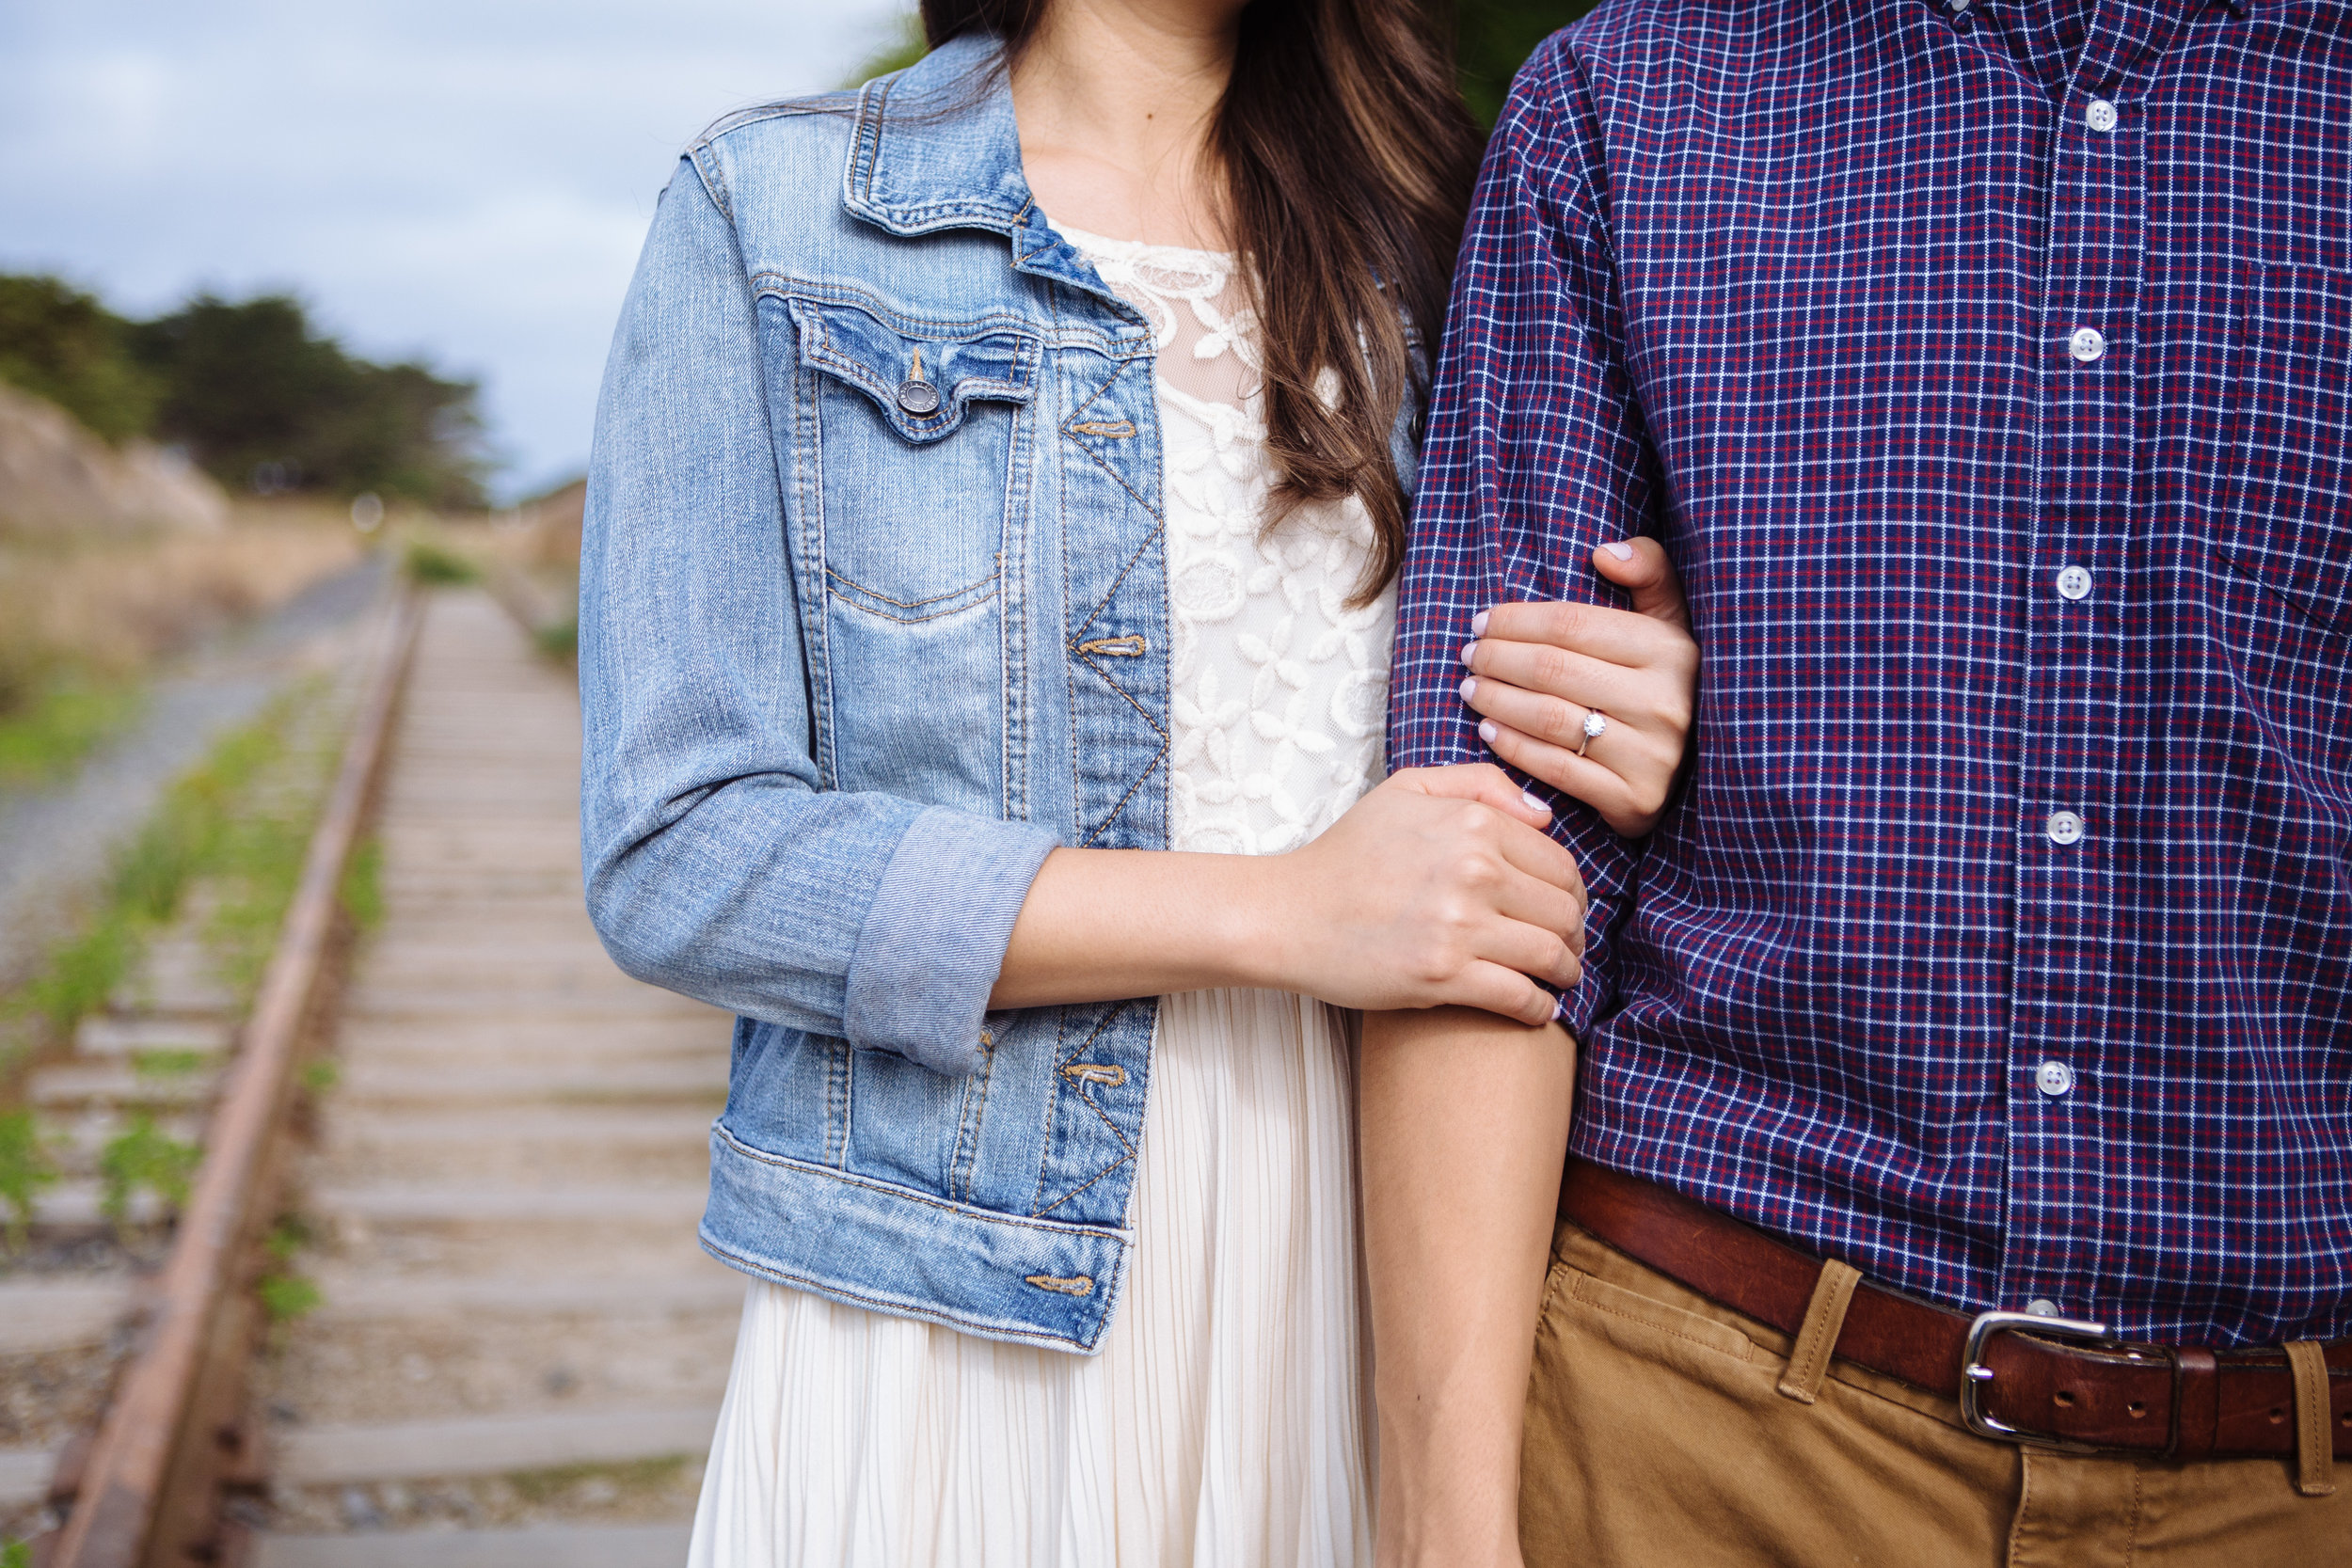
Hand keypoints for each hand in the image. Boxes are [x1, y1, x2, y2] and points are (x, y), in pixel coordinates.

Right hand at [1257, 765, 1585, 1025]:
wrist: (1288, 913)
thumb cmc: (1346, 855)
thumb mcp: (1407, 791)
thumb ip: (1480, 785)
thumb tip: (1544, 818)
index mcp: (1473, 824)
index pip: (1561, 864)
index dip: (1572, 893)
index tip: (1565, 911)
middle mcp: (1474, 871)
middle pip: (1565, 911)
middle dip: (1575, 934)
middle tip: (1568, 948)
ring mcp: (1459, 925)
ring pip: (1552, 954)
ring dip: (1566, 972)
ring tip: (1559, 979)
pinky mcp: (1443, 975)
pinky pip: (1521, 997)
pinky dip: (1540, 1008)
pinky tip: (1537, 1008)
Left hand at [1457, 538, 1696, 836]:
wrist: (1702, 771)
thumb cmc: (1671, 685)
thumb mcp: (1674, 623)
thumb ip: (1651, 574)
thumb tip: (1604, 552)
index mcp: (1670, 649)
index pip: (1572, 624)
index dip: (1517, 619)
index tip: (1482, 620)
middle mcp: (1663, 701)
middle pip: (1552, 668)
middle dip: (1497, 658)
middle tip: (1468, 655)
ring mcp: (1651, 755)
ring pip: (1549, 718)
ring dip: (1497, 700)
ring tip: (1469, 688)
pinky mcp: (1634, 799)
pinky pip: (1556, 768)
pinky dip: (1513, 747)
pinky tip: (1488, 731)